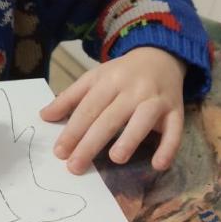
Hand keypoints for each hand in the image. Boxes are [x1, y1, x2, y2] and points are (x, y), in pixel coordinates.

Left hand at [41, 47, 185, 173]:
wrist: (161, 56)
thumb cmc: (122, 73)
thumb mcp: (94, 78)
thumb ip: (69, 98)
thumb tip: (44, 116)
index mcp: (109, 81)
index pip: (88, 108)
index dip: (73, 130)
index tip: (60, 152)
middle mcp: (132, 89)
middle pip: (110, 117)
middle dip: (92, 142)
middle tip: (76, 165)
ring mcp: (156, 99)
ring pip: (143, 119)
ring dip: (130, 139)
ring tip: (116, 158)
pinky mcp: (176, 110)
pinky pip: (175, 130)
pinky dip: (169, 147)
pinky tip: (158, 164)